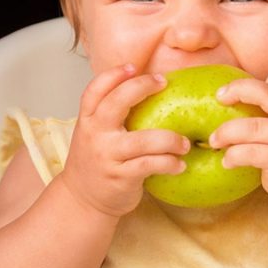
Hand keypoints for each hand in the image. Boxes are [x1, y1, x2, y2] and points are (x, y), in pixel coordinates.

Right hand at [59, 64, 189, 216]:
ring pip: (143, 140)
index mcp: (88, 120)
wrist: (82, 200)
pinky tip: (179, 165)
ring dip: (170, 139)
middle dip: (142, 87)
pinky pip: (150, 164)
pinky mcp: (120, 176)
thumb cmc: (98, 161)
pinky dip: (169, 163)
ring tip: (185, 144)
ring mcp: (107, 155)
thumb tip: (149, 88)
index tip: (134, 67)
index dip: (113, 75)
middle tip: (163, 83)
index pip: (94, 90)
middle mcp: (95, 134)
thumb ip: (112, 115)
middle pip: (116, 103)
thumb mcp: (96, 134)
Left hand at [209, 65, 267, 199]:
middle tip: (220, 98)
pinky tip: (227, 160)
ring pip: (252, 127)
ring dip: (226, 132)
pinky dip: (234, 156)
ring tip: (214, 140)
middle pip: (266, 92)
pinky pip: (251, 153)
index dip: (265, 80)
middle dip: (237, 91)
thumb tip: (257, 78)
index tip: (249, 92)